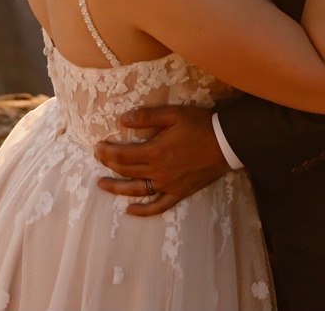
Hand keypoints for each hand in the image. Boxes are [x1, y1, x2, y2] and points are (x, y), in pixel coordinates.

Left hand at [92, 104, 230, 216]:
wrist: (226, 143)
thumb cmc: (200, 125)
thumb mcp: (173, 114)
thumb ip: (146, 117)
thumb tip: (122, 119)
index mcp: (155, 152)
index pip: (122, 155)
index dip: (107, 151)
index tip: (97, 146)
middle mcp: (158, 172)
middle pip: (126, 171)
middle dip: (108, 164)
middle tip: (97, 156)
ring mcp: (168, 185)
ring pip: (136, 190)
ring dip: (116, 188)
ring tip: (101, 184)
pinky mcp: (179, 193)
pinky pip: (158, 206)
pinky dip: (144, 211)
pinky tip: (130, 211)